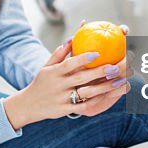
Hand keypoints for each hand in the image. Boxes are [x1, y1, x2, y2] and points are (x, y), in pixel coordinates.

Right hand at [3, 41, 128, 128]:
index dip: (83, 58)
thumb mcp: (46, 66)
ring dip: (104, 88)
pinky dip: (97, 101)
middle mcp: (59, 85)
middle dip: (100, 73)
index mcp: (54, 73)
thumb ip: (59, 53)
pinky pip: (83, 107)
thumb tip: (72, 38)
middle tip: (116, 66)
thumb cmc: (41, 82)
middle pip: (82, 78)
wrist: (27, 105)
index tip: (97, 53)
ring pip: (86, 93)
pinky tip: (109, 96)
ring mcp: (63, 99)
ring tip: (120, 81)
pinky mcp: (65, 110)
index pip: (69, 64)